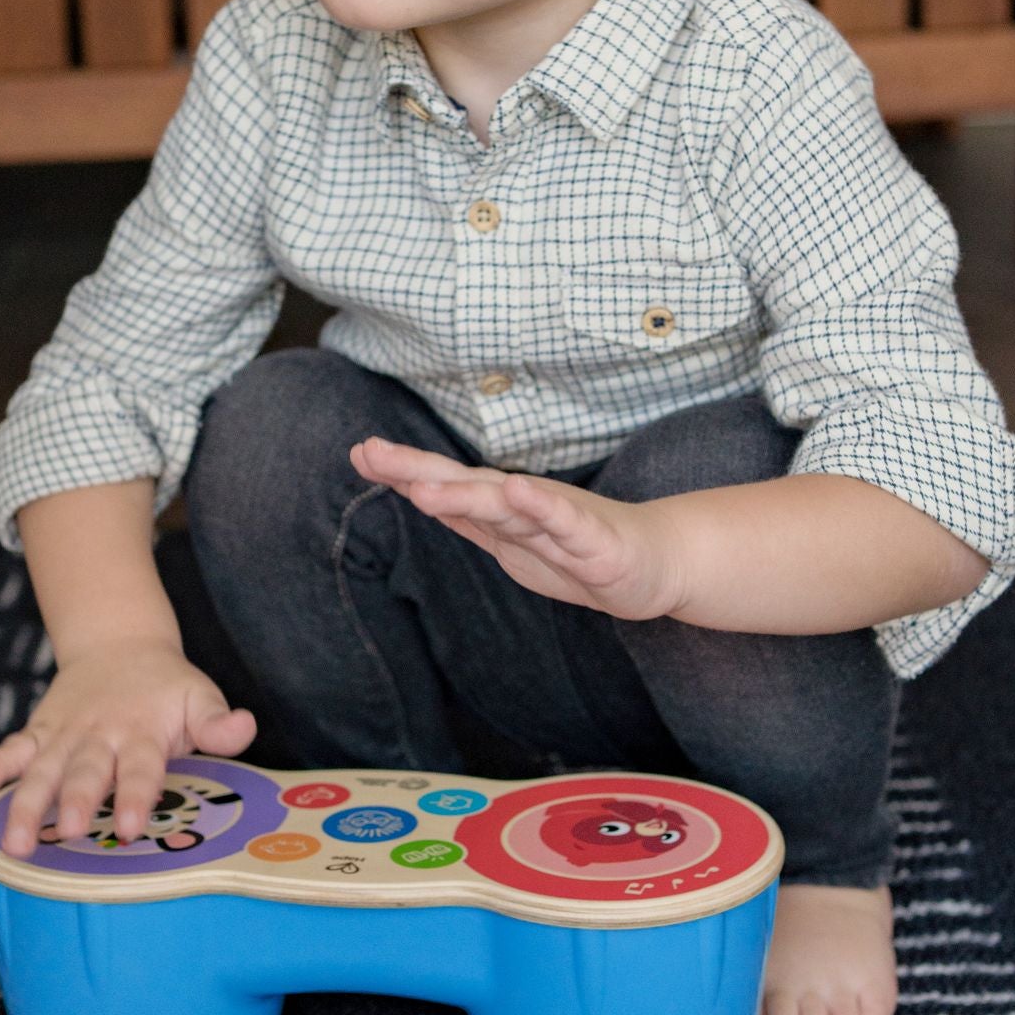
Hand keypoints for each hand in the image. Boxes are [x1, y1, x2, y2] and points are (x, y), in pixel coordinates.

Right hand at [0, 641, 256, 859]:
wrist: (121, 644)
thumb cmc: (167, 689)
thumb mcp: (198, 698)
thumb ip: (217, 722)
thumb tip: (245, 727)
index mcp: (143, 731)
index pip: (142, 767)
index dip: (136, 795)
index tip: (130, 826)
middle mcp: (101, 734)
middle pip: (86, 770)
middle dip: (77, 800)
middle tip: (70, 831)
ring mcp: (67, 732)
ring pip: (43, 769)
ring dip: (27, 802)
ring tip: (15, 840)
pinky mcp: (41, 730)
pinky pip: (16, 746)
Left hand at [349, 437, 686, 620]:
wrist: (656, 562)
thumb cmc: (579, 548)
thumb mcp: (512, 539)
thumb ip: (469, 516)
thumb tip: (417, 488)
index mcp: (501, 510)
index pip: (444, 485)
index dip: (402, 470)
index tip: (359, 452)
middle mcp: (525, 505)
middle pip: (463, 485)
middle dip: (416, 469)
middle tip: (369, 453)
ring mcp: (559, 520)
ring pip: (506, 507)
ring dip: (464, 495)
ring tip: (422, 488)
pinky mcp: (593, 541)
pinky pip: (565, 523)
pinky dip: (541, 508)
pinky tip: (518, 493)